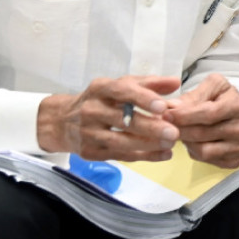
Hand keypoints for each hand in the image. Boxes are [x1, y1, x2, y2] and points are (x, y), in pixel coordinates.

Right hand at [37, 75, 179, 160]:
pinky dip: (143, 156)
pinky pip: (119, 156)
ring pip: (120, 142)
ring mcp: (88, 133)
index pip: (122, 91)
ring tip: (171, 144)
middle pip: (123, 120)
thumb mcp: (122, 85)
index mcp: (101, 88)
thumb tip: (176, 82)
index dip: (143, 98)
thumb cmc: (102, 100)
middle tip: (174, 132)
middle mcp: (91, 109)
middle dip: (150, 127)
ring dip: (148, 145)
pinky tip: (162, 154)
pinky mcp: (88, 152)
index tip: (162, 106)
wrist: (62, 121)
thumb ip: (149, 83)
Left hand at [163, 73, 238, 167]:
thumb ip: (193, 95)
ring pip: (203, 151)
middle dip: (180, 129)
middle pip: (202, 134)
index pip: (208, 113)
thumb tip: (171, 107)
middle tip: (166, 125)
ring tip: (183, 131)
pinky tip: (195, 141)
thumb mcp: (215, 86)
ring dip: (187, 142)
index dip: (185, 115)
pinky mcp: (235, 160)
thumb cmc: (227, 99)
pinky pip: (207, 161)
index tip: (166, 115)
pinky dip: (195, 152)